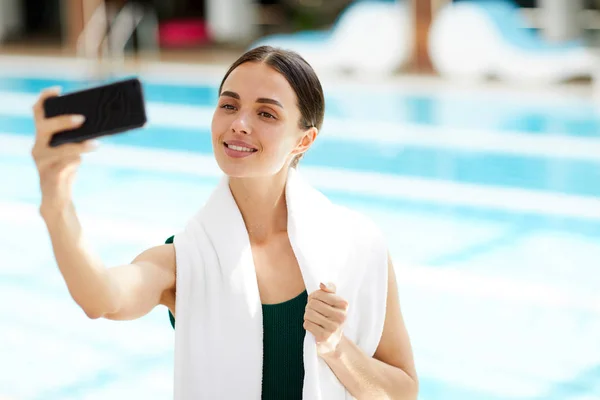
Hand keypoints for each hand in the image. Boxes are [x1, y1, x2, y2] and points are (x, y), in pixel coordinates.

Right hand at [31, 87, 97, 212]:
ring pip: (58, 148)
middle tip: (83, 118)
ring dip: (78, 145)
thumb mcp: (73, 151)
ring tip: (96, 144)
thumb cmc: (67, 169)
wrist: (57, 198)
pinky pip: (63, 166)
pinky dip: (75, 162)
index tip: (58, 90)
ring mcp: (42, 162)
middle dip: (64, 121)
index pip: (38, 113)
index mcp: (43, 136)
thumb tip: (103, 123)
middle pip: (45, 126)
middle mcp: (38, 146)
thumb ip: (80, 138)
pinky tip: (80, 162)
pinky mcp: (49, 176)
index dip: (45, 99)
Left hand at [303, 282, 348, 357]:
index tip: (316, 301)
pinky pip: (307, 324)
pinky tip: (314, 326)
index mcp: (344, 304)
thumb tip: (322, 284)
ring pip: (308, 313)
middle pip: (312, 304)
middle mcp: (341, 316)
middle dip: (309, 306)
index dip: (313, 296)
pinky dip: (307, 324)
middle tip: (313, 311)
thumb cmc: (331, 316)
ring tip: (313, 318)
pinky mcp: (324, 336)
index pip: (319, 293)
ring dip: (307, 315)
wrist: (333, 341)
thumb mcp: (333, 301)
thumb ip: (329, 289)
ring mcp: (333, 327)